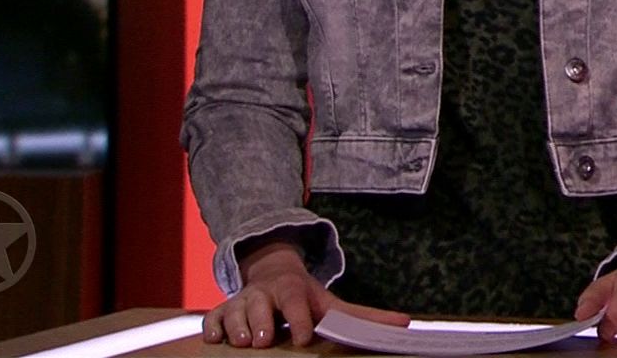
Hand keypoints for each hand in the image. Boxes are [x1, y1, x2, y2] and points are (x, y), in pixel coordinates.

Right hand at [202, 242, 410, 348]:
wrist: (273, 274)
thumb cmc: (306, 298)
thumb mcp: (333, 302)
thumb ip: (365, 317)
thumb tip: (405, 323)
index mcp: (293, 290)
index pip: (296, 303)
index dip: (299, 319)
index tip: (303, 338)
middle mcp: (265, 293)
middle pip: (260, 304)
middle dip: (261, 322)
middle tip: (264, 340)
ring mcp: (242, 302)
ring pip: (234, 312)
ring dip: (237, 327)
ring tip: (244, 342)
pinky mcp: (223, 311)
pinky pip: (212, 319)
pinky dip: (211, 328)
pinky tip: (214, 340)